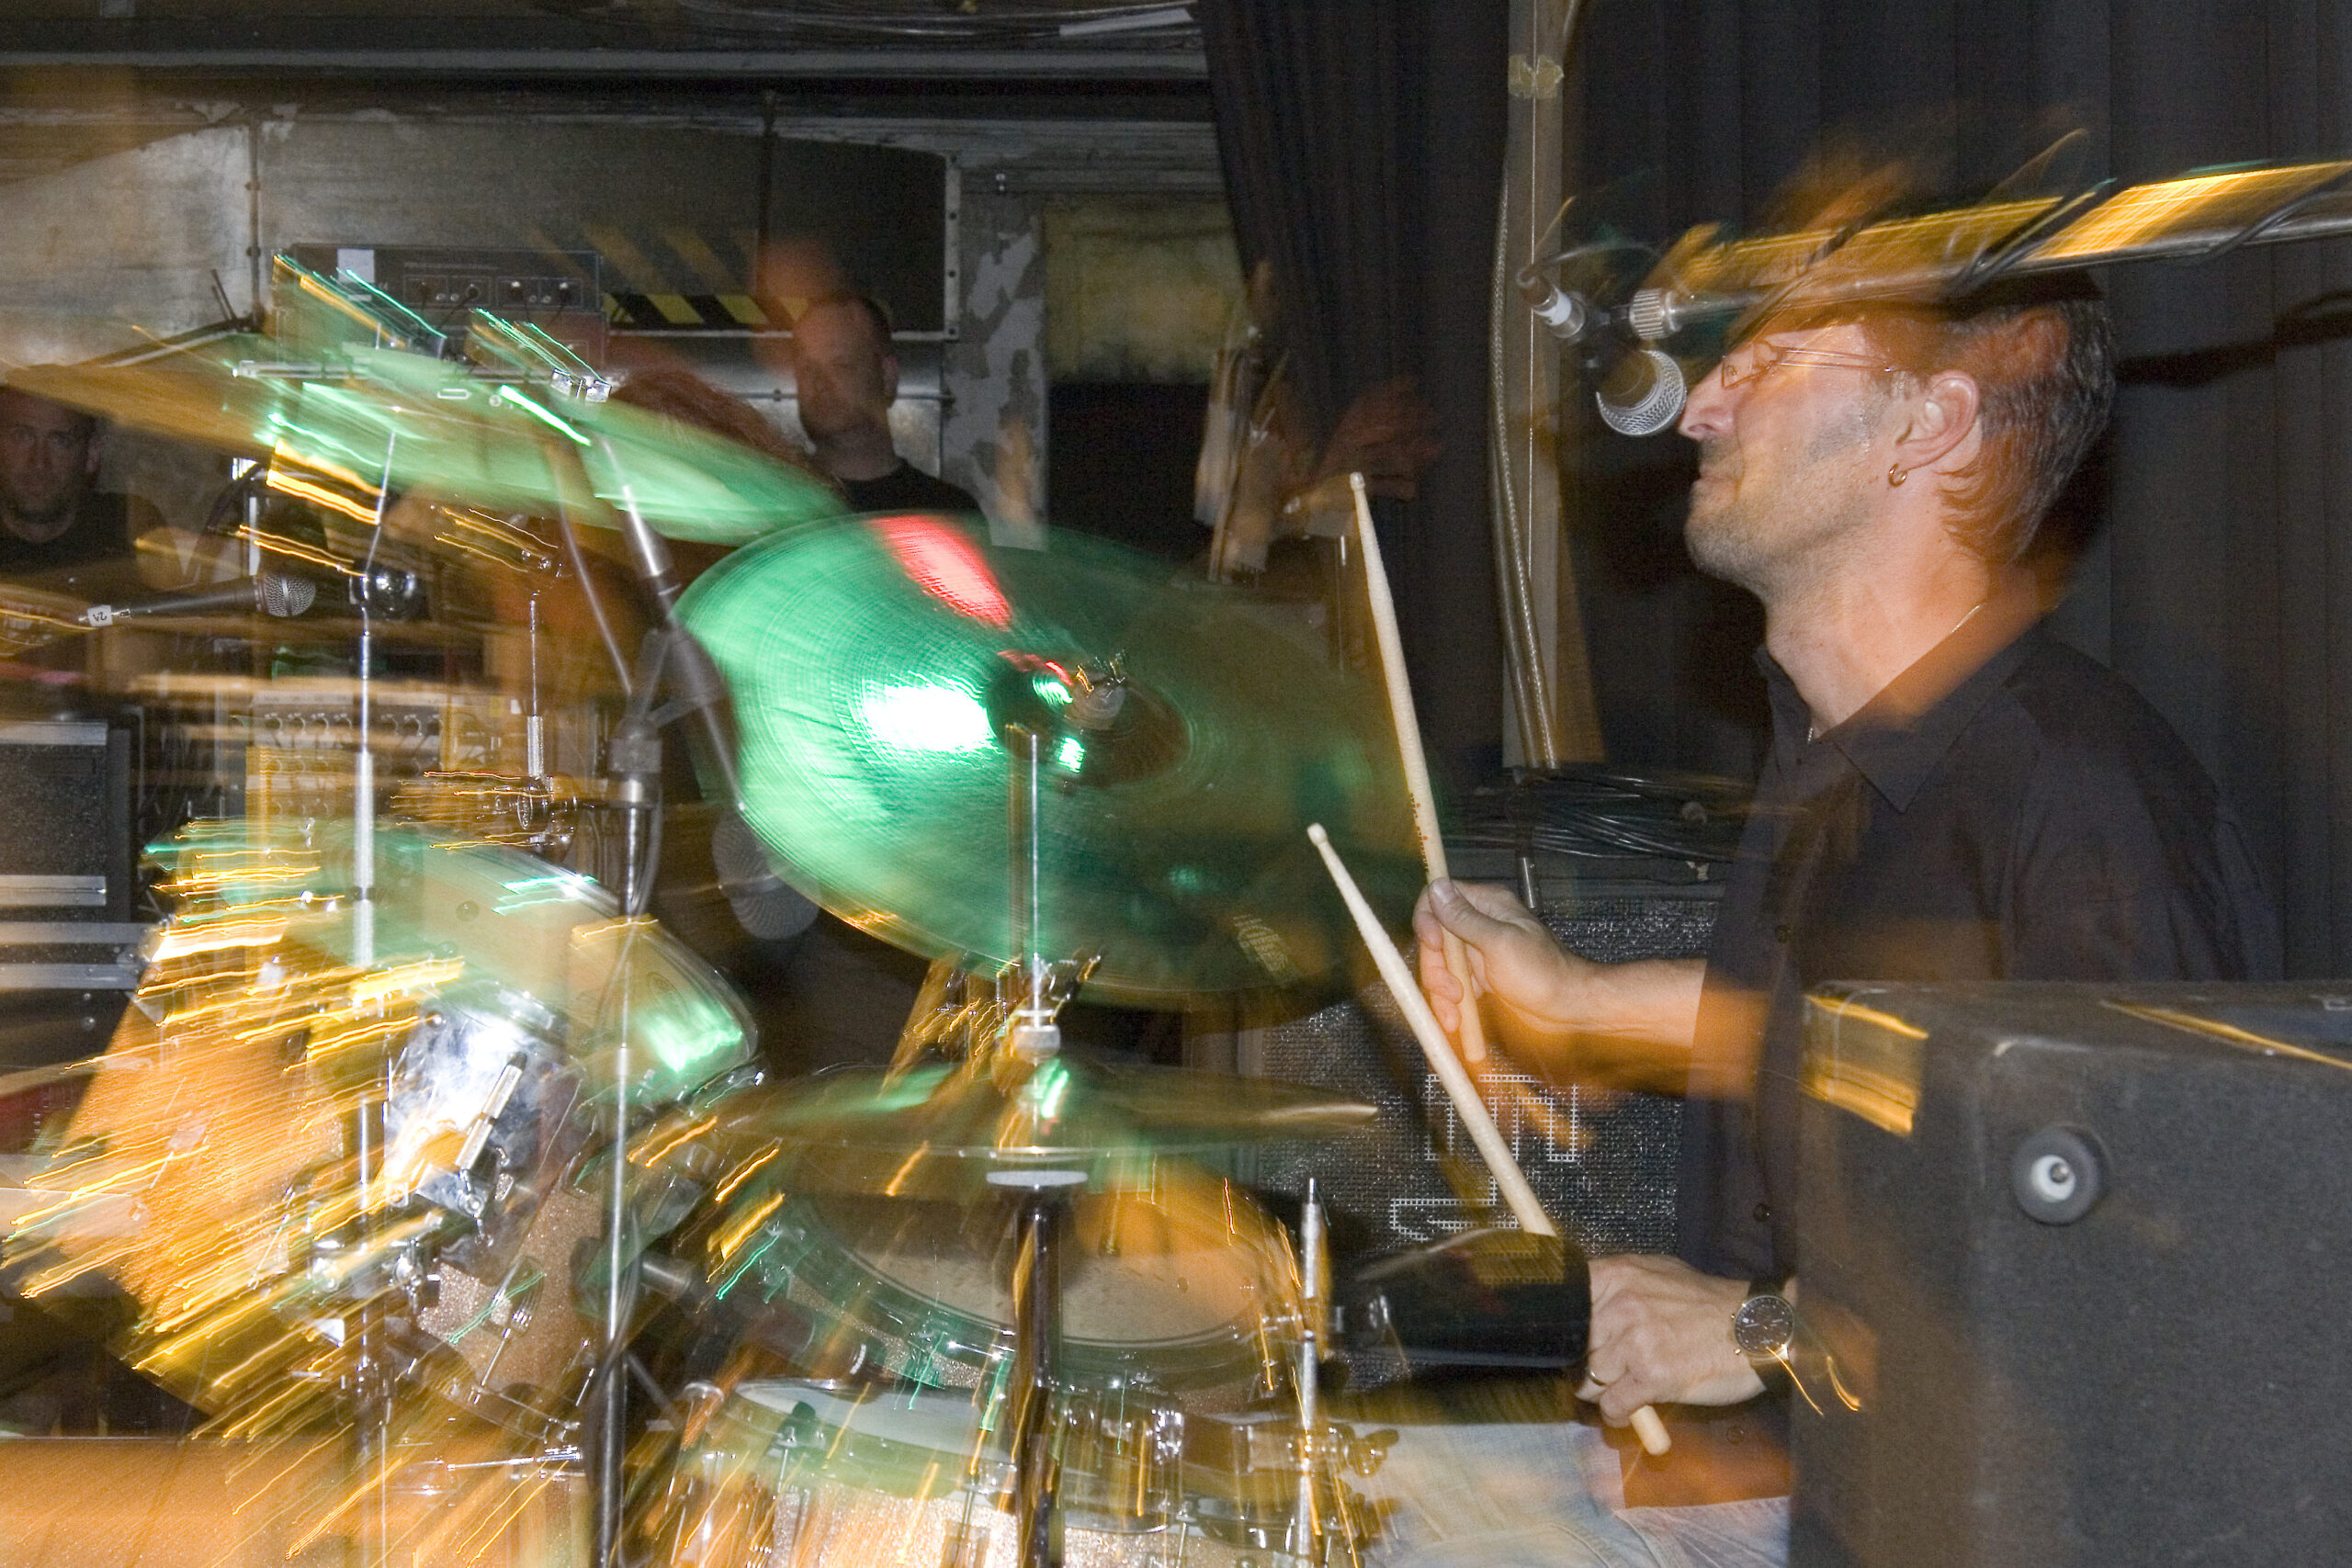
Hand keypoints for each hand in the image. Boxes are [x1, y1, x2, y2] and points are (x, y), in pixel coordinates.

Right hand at [1411, 879, 1594, 1040]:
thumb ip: (1464, 918)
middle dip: (1436, 969)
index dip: (1427, 920)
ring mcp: (1478, 952)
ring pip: (1441, 966)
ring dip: (1442, 993)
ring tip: (1455, 1018)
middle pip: (1434, 938)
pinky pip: (1453, 986)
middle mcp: (1479, 924)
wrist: (1568, 1009)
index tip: (1434, 945)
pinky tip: (1458, 1022)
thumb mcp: (1499, 943)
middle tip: (1450, 993)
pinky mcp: (1480, 977)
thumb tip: (1436, 886)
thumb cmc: (1543, 974)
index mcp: (1487, 905)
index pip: (1438, 897)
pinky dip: (1451, 1005)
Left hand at [1577, 1255, 1763, 1423]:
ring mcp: (1636, 1342)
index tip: (1573, 1344)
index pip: (1564, 1303)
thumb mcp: (1658, 1272)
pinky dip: (1618, 1415)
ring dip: (1602, 1392)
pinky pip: (1612, 1406)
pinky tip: (1630, 1412)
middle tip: (1601, 1374)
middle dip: (1584, 1365)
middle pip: (1574, 1347)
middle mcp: (1622, 1305)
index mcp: (1618, 1275)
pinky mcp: (1652, 1377)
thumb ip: (1619, 1285)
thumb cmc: (1708, 1303)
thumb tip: (1583, 1304)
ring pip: (1589, 1380)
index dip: (1566, 1330)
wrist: (1755, 1329)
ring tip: (1619, 1391)